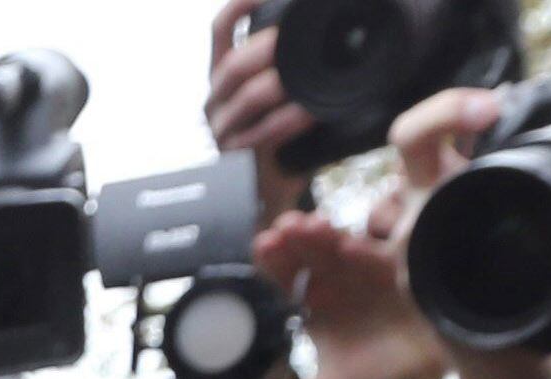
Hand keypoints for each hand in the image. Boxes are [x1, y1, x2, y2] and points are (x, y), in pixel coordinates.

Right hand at [207, 0, 318, 215]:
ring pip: (247, 97)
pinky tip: (313, 112)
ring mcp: (223, 129)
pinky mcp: (237, 157)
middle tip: (299, 38)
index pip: (221, 29)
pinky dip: (291, 120)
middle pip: (233, 63)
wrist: (269, 188)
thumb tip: (335, 26)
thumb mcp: (279, 90)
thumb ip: (291, 61)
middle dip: (269, 47)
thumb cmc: (282, 131)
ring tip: (311, 77)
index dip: (240, 5)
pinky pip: (263, 134)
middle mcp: (215, 98)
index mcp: (222, 72)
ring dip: (283, 84)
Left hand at [254, 209, 449, 378]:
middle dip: (295, 240)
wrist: (428, 368)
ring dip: (324, 235)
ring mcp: (364, 271)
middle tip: (284, 230)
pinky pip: (377, 256)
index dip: (274, 263)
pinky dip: (363, 250)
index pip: (285, 279)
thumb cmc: (379, 369)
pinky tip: (347, 244)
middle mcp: (335, 282)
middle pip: (308, 256)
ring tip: (310, 225)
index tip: (264, 246)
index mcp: (312, 304)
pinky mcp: (395, 268)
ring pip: (339, 247)